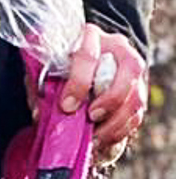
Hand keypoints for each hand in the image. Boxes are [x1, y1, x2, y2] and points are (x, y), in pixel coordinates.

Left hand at [48, 22, 148, 161]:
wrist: (78, 72)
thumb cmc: (57, 73)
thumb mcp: (44, 76)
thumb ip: (42, 88)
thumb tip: (41, 111)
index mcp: (90, 38)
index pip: (89, 54)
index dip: (79, 82)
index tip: (66, 106)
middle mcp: (117, 50)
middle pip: (130, 69)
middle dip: (111, 99)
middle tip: (92, 117)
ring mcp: (131, 72)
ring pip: (136, 95)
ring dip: (116, 122)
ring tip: (96, 137)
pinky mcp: (136, 93)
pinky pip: (137, 114)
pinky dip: (121, 131)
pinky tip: (104, 140)